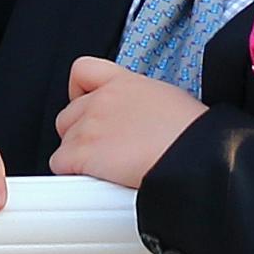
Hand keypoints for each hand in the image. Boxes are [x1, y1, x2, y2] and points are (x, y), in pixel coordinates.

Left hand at [49, 57, 205, 188]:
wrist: (194, 156)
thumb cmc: (193, 134)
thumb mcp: (170, 101)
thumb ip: (143, 104)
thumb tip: (143, 122)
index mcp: (125, 82)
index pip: (83, 71)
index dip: (80, 92)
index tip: (89, 108)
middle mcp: (103, 99)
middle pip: (68, 115)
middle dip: (80, 133)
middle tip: (103, 151)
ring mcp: (90, 125)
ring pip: (64, 141)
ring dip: (77, 156)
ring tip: (102, 171)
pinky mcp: (83, 153)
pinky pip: (60, 164)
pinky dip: (72, 175)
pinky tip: (93, 182)